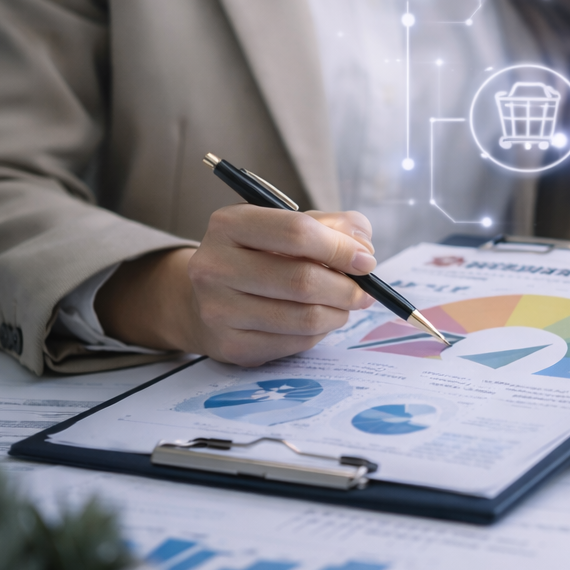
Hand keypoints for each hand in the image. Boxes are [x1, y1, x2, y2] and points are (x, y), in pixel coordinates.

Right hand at [97, 206, 376, 365]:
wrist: (203, 298)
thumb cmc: (259, 255)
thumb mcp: (287, 225)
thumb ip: (333, 226)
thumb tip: (363, 247)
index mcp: (229, 224)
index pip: (297, 232)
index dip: (341, 248)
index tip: (366, 261)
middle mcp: (214, 265)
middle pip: (302, 280)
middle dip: (346, 288)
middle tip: (365, 291)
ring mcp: (218, 309)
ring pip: (304, 317)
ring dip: (338, 313)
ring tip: (344, 305)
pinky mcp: (231, 345)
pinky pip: (296, 342)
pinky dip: (319, 333)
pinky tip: (318, 320)